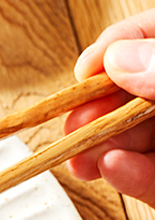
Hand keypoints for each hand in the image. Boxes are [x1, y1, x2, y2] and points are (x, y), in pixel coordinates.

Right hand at [65, 8, 154, 204]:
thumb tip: (121, 58)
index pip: (153, 37)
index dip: (117, 46)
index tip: (87, 66)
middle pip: (134, 94)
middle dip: (97, 109)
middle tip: (73, 119)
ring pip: (135, 140)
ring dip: (102, 148)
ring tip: (81, 155)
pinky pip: (153, 182)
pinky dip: (130, 178)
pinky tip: (112, 168)